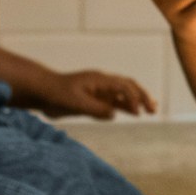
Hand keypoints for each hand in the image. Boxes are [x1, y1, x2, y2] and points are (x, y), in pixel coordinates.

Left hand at [36, 69, 159, 120]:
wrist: (41, 92)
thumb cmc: (56, 94)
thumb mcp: (75, 103)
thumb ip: (95, 109)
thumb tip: (114, 114)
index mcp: (99, 80)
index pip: (123, 86)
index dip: (133, 98)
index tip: (137, 112)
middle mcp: (102, 83)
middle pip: (128, 86)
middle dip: (142, 96)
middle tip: (153, 109)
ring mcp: (99, 91)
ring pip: (124, 94)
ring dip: (137, 101)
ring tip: (151, 109)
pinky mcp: (94, 100)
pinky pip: (114, 102)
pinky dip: (126, 106)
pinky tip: (133, 113)